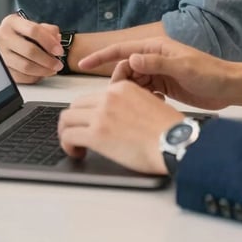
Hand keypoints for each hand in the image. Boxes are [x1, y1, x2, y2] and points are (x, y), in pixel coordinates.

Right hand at [0, 13, 63, 83]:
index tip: (59, 50)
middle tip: (58, 64)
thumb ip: (46, 29)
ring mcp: (0, 54)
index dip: (49, 42)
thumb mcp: (30, 24)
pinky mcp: (1, 68)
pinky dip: (33, 78)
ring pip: (25, 67)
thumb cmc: (16, 33)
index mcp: (12, 22)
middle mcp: (3, 37)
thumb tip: (57, 40)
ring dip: (43, 70)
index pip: (33, 31)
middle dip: (48, 60)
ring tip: (52, 70)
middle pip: (30, 51)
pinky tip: (41, 74)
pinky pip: (20, 77)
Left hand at [58, 80, 180, 173]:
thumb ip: (130, 105)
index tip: (88, 124)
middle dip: (73, 121)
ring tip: (76, 146)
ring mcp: (101, 114)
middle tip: (78, 136)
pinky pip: (68, 136)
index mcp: (122, 88)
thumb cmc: (168, 130)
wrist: (175, 141)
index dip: (87, 113)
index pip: (92, 97)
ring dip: (67, 133)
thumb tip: (120, 118)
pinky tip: (78, 153)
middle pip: (75, 105)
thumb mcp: (149, 103)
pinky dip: (68, 146)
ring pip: (67, 119)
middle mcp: (109, 97)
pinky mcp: (96, 133)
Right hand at [78, 37, 241, 110]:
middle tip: (122, 99)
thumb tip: (131, 58)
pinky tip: (152, 104)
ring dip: (131, 92)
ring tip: (141, 102)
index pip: (122, 50)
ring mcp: (158, 71)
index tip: (81, 64)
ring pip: (133, 81)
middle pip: (124, 68)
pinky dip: (141, 98)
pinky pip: (143, 90)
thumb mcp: (183, 67)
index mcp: (156, 47)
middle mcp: (154, 57)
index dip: (100, 56)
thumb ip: (157, 62)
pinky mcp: (163, 85)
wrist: (229, 87)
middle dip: (119, 83)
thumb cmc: (210, 74)